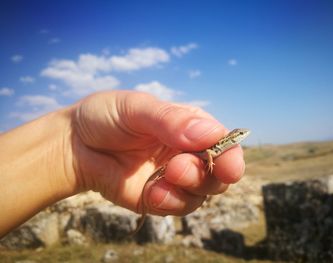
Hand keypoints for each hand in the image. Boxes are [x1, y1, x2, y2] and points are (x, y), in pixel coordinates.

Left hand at [70, 90, 244, 215]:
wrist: (74, 146)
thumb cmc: (105, 117)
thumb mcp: (135, 108)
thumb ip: (170, 119)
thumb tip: (212, 133)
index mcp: (190, 127)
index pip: (224, 143)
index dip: (230, 154)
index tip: (225, 163)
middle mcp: (187, 153)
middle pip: (220, 173)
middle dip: (206, 174)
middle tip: (177, 166)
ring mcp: (174, 177)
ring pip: (203, 193)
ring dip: (188, 190)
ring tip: (162, 179)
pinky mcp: (158, 197)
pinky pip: (178, 207)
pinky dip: (169, 203)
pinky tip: (151, 192)